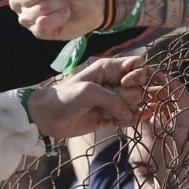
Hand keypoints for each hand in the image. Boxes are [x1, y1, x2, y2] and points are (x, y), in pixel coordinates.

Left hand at [25, 55, 148, 137]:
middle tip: (117, 103)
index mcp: (110, 69)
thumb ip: (113, 100)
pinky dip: (131, 120)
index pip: (139, 66)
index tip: (125, 83)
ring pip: (139, 103)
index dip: (139, 75)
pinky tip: (121, 122)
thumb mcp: (88, 93)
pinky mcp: (112, 116)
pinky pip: (131, 117)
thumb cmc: (64, 99)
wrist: (47, 118)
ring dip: (137, 109)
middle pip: (141, 86)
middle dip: (133, 96)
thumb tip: (131, 114)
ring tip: (125, 115)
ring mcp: (114, 100)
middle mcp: (115, 83)